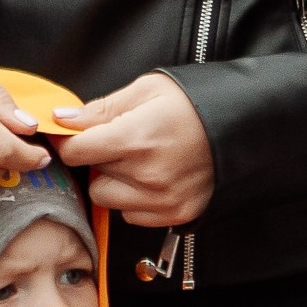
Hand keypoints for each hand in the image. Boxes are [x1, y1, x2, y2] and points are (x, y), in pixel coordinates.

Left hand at [47, 72, 213, 226]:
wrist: (243, 127)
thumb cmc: (196, 105)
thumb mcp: (147, 91)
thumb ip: (101, 109)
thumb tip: (62, 120)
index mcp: (135, 138)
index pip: (76, 152)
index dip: (69, 141)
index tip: (72, 135)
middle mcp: (147, 174)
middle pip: (91, 175)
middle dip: (99, 157)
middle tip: (122, 142)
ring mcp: (162, 198)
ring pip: (108, 198)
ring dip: (115, 182)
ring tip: (138, 162)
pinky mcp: (176, 214)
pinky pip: (132, 215)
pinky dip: (135, 199)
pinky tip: (153, 178)